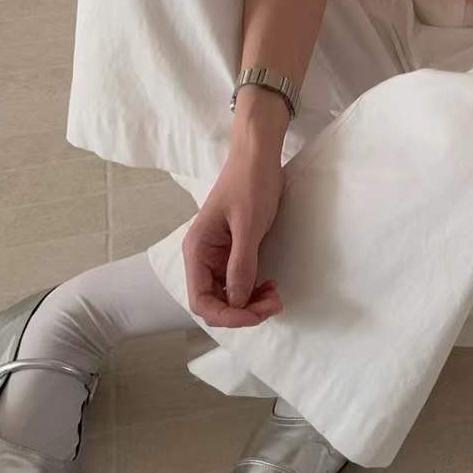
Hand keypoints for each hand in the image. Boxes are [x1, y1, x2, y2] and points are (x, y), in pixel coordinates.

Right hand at [182, 143, 284, 328]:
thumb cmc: (251, 184)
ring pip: (227, 294)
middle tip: (273, 303)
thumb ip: (241, 265)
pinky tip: (269, 285)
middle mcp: (202, 256)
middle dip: (242, 311)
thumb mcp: (249, 226)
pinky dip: (252, 289)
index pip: (201, 301)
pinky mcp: (231, 250)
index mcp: (197, 250)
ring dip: (249, 303)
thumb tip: (238, 302)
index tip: (257, 314)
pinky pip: (237, 281)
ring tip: (274, 295)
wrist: (258, 156)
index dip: (228, 316)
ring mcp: (216, 254)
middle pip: (214, 302)